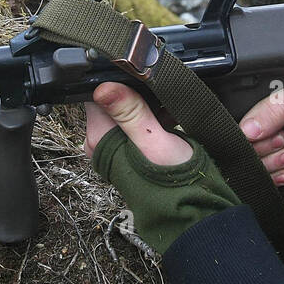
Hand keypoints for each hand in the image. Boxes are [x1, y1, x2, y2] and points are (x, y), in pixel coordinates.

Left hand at [84, 82, 236, 255]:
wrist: (189, 208)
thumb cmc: (172, 181)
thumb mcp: (153, 141)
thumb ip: (130, 113)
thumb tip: (103, 87)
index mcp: (99, 137)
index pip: (95, 92)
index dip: (117, 78)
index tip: (139, 75)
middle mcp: (101, 141)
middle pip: (110, 99)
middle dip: (135, 91)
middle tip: (159, 94)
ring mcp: (114, 146)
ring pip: (125, 108)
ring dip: (145, 104)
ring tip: (167, 109)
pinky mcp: (128, 149)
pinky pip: (134, 122)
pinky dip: (150, 117)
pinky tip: (169, 119)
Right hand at [239, 80, 283, 186]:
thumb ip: (277, 109)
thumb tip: (247, 130)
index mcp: (255, 103)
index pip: (234, 125)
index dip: (247, 135)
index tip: (270, 134)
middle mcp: (255, 126)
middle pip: (242, 148)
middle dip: (263, 149)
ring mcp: (263, 148)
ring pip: (251, 167)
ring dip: (270, 165)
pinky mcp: (272, 166)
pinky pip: (262, 180)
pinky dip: (274, 181)